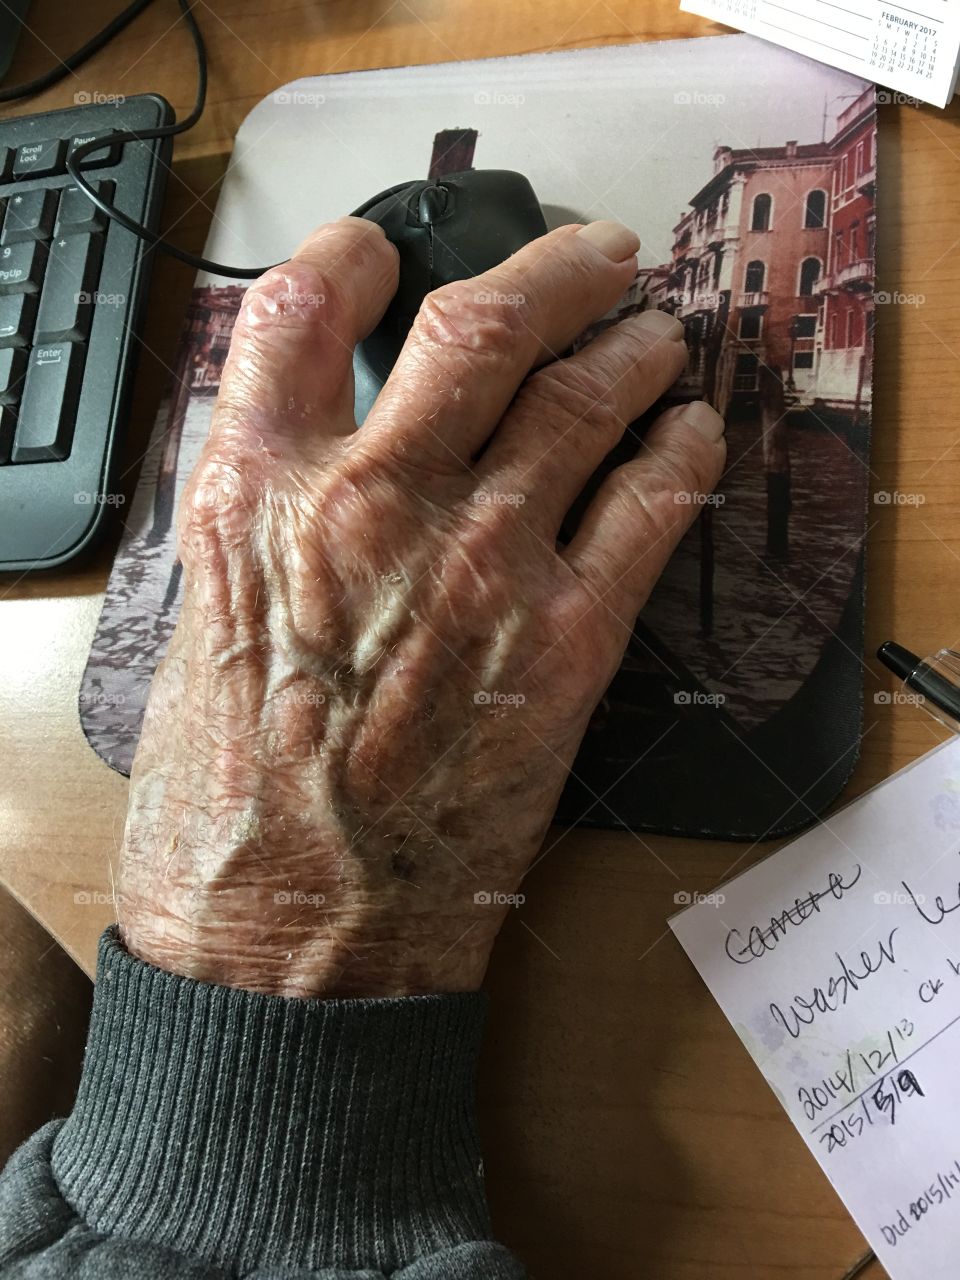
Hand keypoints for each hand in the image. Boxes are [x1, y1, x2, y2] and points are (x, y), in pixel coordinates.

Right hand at [118, 215, 724, 996]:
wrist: (286, 937)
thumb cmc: (228, 804)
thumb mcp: (206, 626)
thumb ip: (263, 522)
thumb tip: (316, 457)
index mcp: (258, 494)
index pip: (302, 306)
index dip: (351, 254)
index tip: (388, 252)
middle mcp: (373, 504)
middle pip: (481, 323)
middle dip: (555, 265)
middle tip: (596, 256)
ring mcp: (479, 565)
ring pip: (583, 396)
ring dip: (635, 349)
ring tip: (659, 338)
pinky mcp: (565, 643)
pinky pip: (650, 508)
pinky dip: (681, 456)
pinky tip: (691, 440)